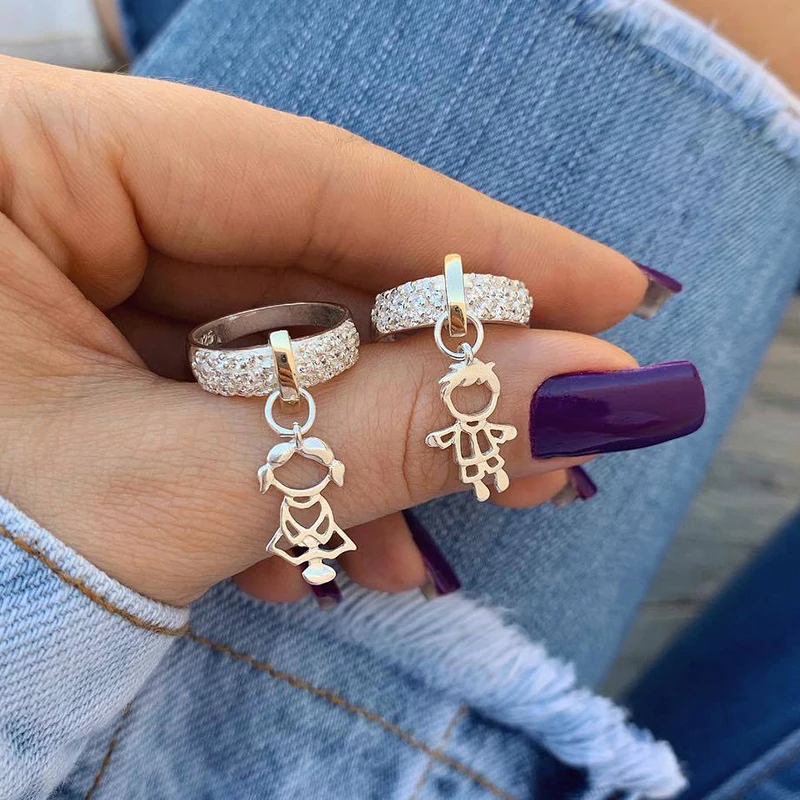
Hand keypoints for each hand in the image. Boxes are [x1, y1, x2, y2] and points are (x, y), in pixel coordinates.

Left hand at [0, 56, 670, 605]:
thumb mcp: (161, 498)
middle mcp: (26, 188)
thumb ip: (375, 432)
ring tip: (438, 528)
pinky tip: (312, 545)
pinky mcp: (48, 346)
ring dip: (352, 446)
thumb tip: (576, 388)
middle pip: (294, 265)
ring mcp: (34, 268)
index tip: (610, 290)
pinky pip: (201, 386)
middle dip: (426, 371)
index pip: (302, 175)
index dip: (476, 242)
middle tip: (553, 431)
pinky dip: (268, 469)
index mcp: (8, 153)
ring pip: (256, 340)